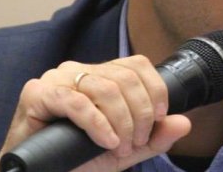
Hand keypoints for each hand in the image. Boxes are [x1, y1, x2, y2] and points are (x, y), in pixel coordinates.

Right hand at [0, 55, 190, 171]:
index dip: (155, 89)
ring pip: (105, 88)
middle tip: (135, 143)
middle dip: (139, 114)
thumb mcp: (123, 150)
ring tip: (120, 146)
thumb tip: (184, 123)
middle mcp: (79, 70)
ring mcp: (58, 78)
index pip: (137, 64)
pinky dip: (98, 123)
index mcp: (99, 75)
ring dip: (121, 122)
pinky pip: (77, 102)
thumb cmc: (75, 158)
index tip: (158, 118)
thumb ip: (153, 138)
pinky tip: (106, 141)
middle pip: (125, 78)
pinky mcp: (38, 93)